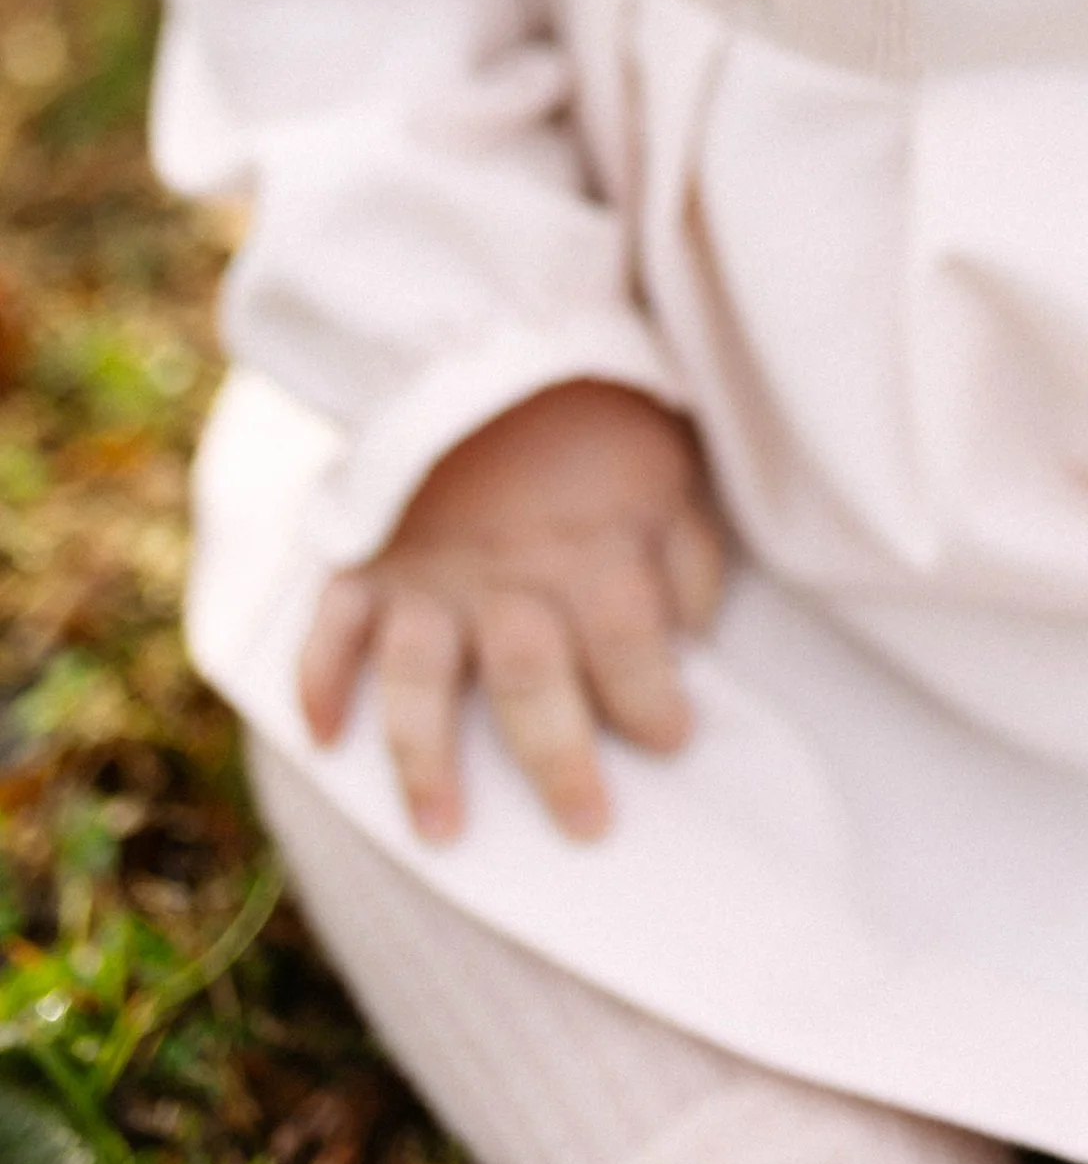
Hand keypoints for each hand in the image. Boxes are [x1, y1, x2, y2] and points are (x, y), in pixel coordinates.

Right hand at [300, 381, 726, 843]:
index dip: (658, 705)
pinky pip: (331, 628)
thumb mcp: (671, 465)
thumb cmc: (598, 409)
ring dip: (427, 763)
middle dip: (562, 766)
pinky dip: (318, 683)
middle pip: (535, 687)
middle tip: (587, 828)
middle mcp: (509, 577)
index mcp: (593, 551)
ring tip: (443, 832)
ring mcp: (429, 573)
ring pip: (422, 684)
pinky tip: (324, 739)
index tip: (673, 740)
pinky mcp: (368, 558)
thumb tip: (692, 639)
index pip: (633, 653)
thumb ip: (689, 555)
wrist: (491, 331)